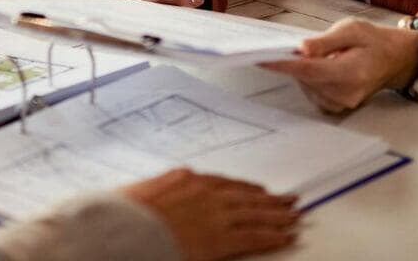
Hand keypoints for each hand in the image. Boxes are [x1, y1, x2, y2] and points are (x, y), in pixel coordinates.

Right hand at [121, 168, 298, 260]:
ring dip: (278, 215)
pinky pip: (254, 236)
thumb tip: (162, 202)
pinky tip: (288, 237)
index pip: (224, 183)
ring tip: (295, 216)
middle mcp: (204, 192)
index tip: (259, 191)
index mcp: (184, 179)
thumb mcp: (140, 196)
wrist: (122, 229)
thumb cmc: (123, 215)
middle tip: (289, 200)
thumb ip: (160, 195)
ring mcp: (215, 214)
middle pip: (245, 195)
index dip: (245, 189)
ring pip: (256, 213)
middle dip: (269, 199)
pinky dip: (274, 236)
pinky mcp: (220, 238)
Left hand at [260, 18, 417, 113]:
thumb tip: (302, 49)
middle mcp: (346, 93)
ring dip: (304, 70)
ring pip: (306, 86)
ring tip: (323, 55)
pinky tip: (323, 68)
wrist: (394, 59)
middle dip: (294, 62)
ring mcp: (342, 104)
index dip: (284, 64)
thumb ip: (325, 41)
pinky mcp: (337, 107)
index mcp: (352, 72)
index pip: (309, 70)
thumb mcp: (352, 29)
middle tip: (295, 45)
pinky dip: (311, 79)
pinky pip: (312, 92)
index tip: (261, 58)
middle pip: (305, 78)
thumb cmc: (374, 41)